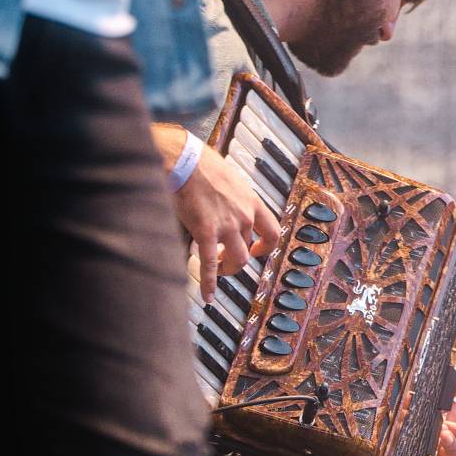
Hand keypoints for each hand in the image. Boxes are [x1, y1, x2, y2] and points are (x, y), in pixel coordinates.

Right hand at [155, 125, 279, 301]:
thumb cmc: (200, 163)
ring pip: (236, 260)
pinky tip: (207, 296)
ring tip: (216, 270)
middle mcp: (244, 216)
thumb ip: (230, 196)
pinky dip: (209, 282)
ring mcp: (227, 226)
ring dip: (227, 270)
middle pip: (248, 249)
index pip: (272, 231)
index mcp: (252, 202)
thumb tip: (223, 201)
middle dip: (236, 259)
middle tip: (224, 262)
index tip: (257, 250)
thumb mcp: (228, 178)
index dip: (266, 247)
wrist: (183, 159)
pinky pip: (209, 264)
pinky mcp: (206, 232)